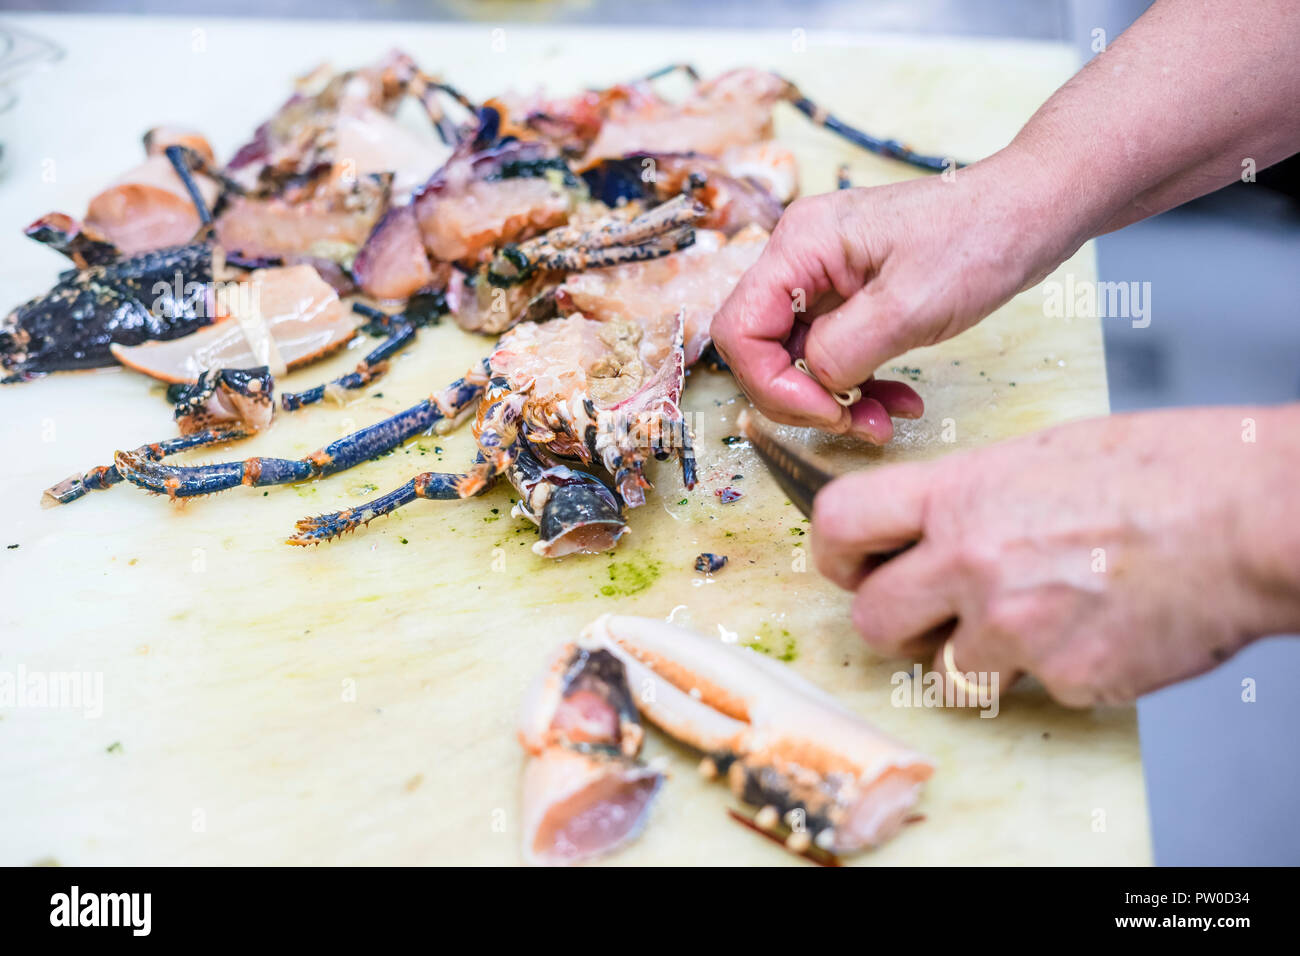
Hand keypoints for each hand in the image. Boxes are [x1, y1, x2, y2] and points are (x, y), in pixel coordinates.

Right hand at [711, 156, 1061, 442]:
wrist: (1029, 214)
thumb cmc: (979, 238)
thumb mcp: (909, 305)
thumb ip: (844, 351)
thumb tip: (814, 382)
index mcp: (800, 245)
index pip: (740, 329)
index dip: (770, 382)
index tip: (823, 412)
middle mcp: (800, 259)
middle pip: (761, 348)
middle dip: (801, 398)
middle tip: (850, 423)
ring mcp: (824, 279)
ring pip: (797, 359)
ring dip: (833, 400)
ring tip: (880, 422)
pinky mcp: (851, 299)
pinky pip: (833, 355)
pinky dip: (857, 386)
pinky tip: (896, 402)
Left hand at [811, 408, 1299, 705]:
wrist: (1252, 518)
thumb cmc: (1165, 471)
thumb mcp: (1040, 455)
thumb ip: (970, 499)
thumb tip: (929, 530)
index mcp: (961, 495)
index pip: (839, 523)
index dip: (832, 552)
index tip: (848, 565)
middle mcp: (972, 563)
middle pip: (873, 620)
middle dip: (895, 622)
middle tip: (932, 610)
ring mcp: (1016, 629)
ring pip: (950, 670)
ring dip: (983, 652)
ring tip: (1046, 610)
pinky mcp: (1066, 679)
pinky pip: (1032, 688)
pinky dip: (1057, 668)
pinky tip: (1100, 626)